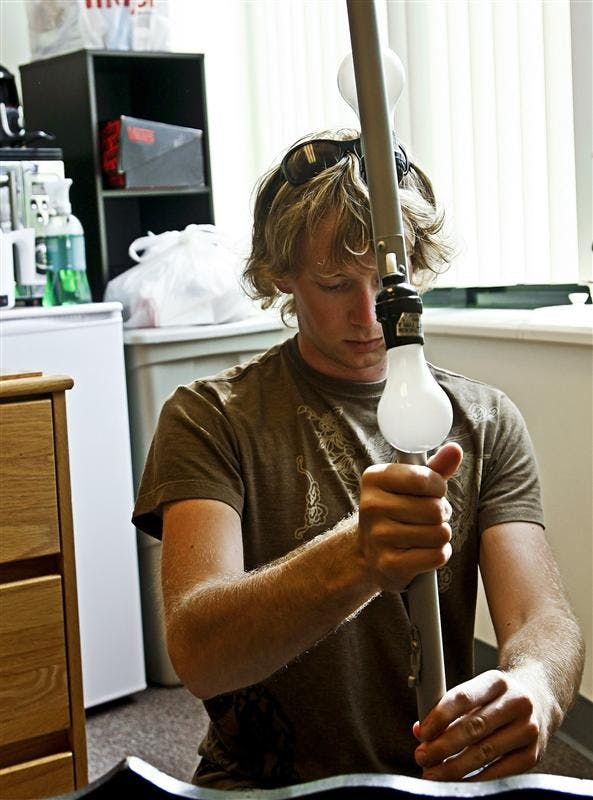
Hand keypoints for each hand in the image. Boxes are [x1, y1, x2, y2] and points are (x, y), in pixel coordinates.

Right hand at [357, 442, 462, 592]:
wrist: (369, 551)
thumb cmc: (397, 511)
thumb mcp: (412, 485)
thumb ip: (435, 467)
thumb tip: (455, 450)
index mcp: (374, 478)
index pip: (424, 479)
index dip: (438, 487)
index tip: (433, 492)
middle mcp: (371, 506)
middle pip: (434, 509)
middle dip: (441, 514)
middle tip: (429, 517)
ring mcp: (378, 536)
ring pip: (439, 533)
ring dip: (440, 535)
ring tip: (425, 534)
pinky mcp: (389, 563)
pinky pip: (436, 555)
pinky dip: (438, 554)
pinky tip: (424, 551)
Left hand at [413, 669, 548, 779]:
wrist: (540, 698)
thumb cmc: (498, 697)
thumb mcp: (478, 691)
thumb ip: (450, 709)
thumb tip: (421, 732)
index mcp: (496, 681)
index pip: (463, 697)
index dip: (439, 717)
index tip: (422, 733)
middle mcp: (516, 703)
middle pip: (473, 728)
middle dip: (442, 746)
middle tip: (422, 757)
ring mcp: (528, 729)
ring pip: (485, 752)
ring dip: (454, 767)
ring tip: (433, 773)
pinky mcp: (534, 755)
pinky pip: (500, 772)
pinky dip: (476, 779)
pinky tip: (458, 782)